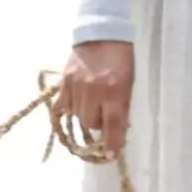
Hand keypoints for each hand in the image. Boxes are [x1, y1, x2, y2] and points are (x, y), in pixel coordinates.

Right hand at [56, 41, 133, 156]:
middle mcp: (94, 92)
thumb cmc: (122, 59)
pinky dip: (70, 110)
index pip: (113, 124)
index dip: (112, 142)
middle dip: (99, 124)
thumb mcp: (129, 81)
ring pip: (77, 117)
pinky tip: (77, 105)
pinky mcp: (64, 83)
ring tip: (93, 103)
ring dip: (85, 116)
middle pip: (91, 124)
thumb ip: (123, 105)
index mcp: (115, 91)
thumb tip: (120, 129)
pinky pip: (62, 107)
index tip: (111, 156)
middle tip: (104, 114)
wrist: (102, 35)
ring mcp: (77, 88)